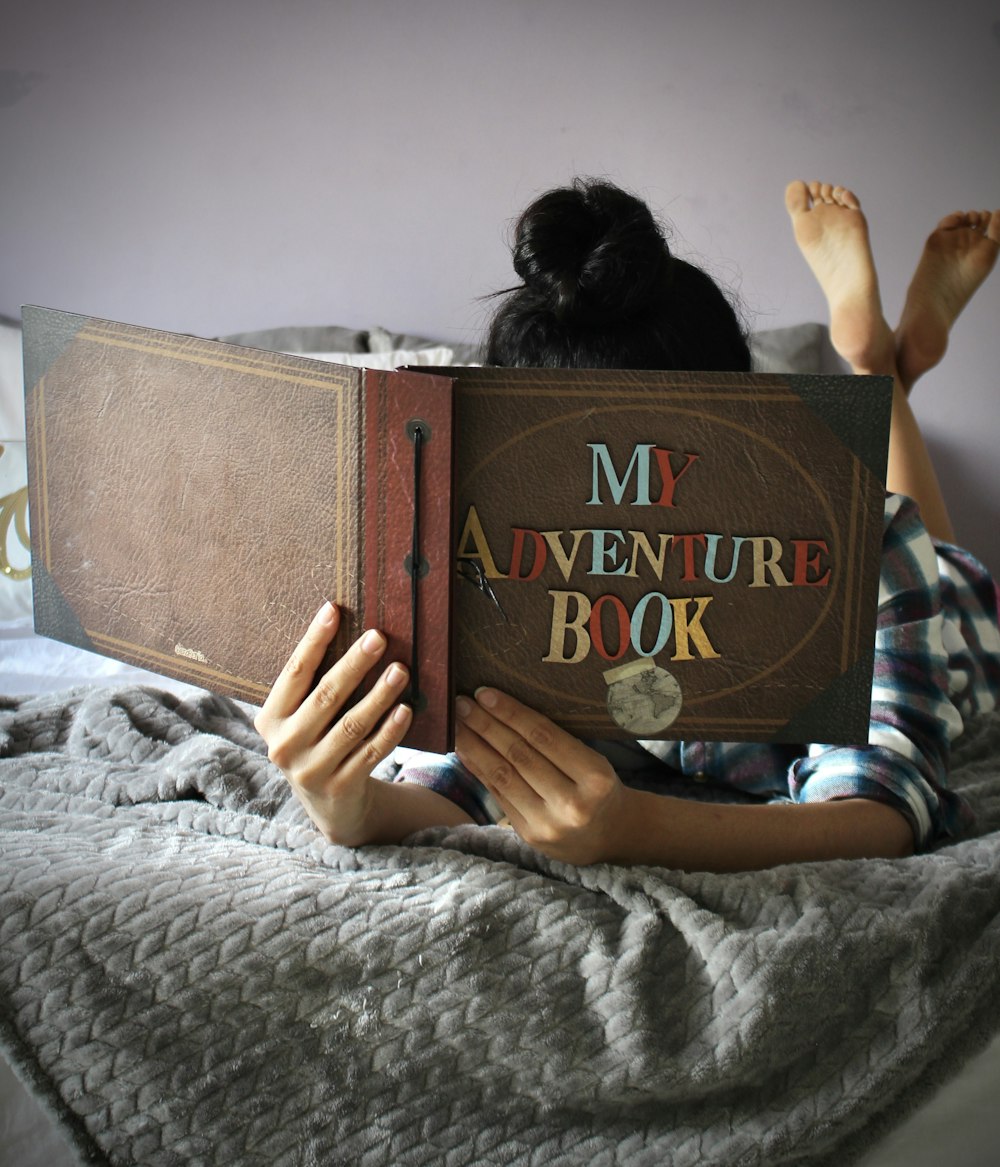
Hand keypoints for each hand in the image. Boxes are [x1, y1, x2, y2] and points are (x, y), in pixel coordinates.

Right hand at [254, 602, 412, 844]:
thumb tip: (342, 624)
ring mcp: (312, 769)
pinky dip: (390, 730)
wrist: (329, 804)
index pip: (294, 672)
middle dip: (354, 664)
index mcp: (271, 719)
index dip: (314, 640)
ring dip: (379, 695)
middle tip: (379, 637)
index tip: (333, 610)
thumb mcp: (303, 717)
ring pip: (352, 725)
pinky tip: (406, 709)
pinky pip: (371, 752)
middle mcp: (285, 745)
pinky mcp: (341, 787)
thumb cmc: (318, 742)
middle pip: (325, 696)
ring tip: (401, 669)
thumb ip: (314, 684)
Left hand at [454, 687, 629, 864]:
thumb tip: (505, 708)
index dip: (511, 713)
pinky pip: (498, 794)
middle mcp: (572, 803)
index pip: (544, 736)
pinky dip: (479, 769)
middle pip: (519, 754)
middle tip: (461, 703)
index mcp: (595, 777)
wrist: (610, 836)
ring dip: (474, 745)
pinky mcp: (530, 835)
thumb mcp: (593, 761)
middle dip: (486, 725)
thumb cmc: (599, 788)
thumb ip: (556, 742)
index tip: (485, 693)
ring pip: (503, 775)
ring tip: (457, 723)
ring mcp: (548, 823)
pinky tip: (465, 750)